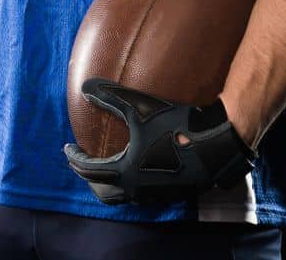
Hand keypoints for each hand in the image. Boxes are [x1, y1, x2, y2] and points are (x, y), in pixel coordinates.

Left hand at [63, 80, 256, 205]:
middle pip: (102, 192)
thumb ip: (110, 97)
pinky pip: (140, 196)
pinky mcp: (170, 195)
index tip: (68, 146)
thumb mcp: (140, 107)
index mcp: (124, 172)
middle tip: (82, 160)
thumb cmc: (177, 125)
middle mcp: (137, 190)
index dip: (74, 157)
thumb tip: (84, 87)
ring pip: (122, 197)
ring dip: (108, 184)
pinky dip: (128, 185)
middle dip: (88, 176)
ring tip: (105, 165)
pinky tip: (134, 168)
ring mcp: (154, 195)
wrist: (217, 144)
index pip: (88, 170)